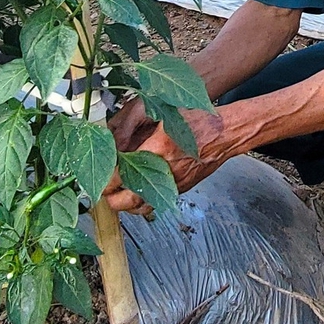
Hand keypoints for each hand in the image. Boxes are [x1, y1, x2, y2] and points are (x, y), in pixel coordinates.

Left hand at [104, 107, 230, 214]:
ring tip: (117, 193)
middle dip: (110, 198)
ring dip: (125, 204)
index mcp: (157, 150)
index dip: (105, 179)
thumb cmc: (197, 120)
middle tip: (103, 188)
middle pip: (126, 201)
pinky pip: (155, 206)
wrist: (225, 134)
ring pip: (140, 208)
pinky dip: (142, 204)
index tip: (98, 175)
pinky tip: (137, 192)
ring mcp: (173, 185)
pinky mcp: (180, 190)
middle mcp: (164, 172)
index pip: (120, 175)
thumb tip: (114, 141)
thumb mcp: (164, 115)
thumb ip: (138, 129)